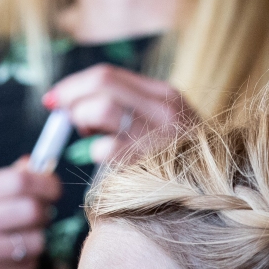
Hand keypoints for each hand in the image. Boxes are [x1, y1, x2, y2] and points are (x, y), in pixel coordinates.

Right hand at [0, 161, 63, 268]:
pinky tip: (10, 261)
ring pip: (35, 243)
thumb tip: (36, 165)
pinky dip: (27, 264)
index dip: (46, 184)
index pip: (18, 182)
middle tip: (39, 217)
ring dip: (37, 241)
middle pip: (31, 211)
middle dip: (44, 213)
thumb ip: (1, 183)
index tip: (53, 190)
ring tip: (22, 241)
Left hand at [44, 64, 196, 166]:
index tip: (54, 98)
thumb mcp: (162, 127)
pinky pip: (107, 149)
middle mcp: (165, 110)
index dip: (74, 85)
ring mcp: (160, 136)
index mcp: (164, 96)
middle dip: (71, 97)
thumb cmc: (176, 165)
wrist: (214, 194)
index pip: (108, 75)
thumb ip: (127, 111)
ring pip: (103, 109)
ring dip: (83, 120)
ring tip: (88, 137)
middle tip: (61, 115)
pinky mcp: (151, 164)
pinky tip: (102, 160)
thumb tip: (75, 106)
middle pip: (102, 83)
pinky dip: (95, 153)